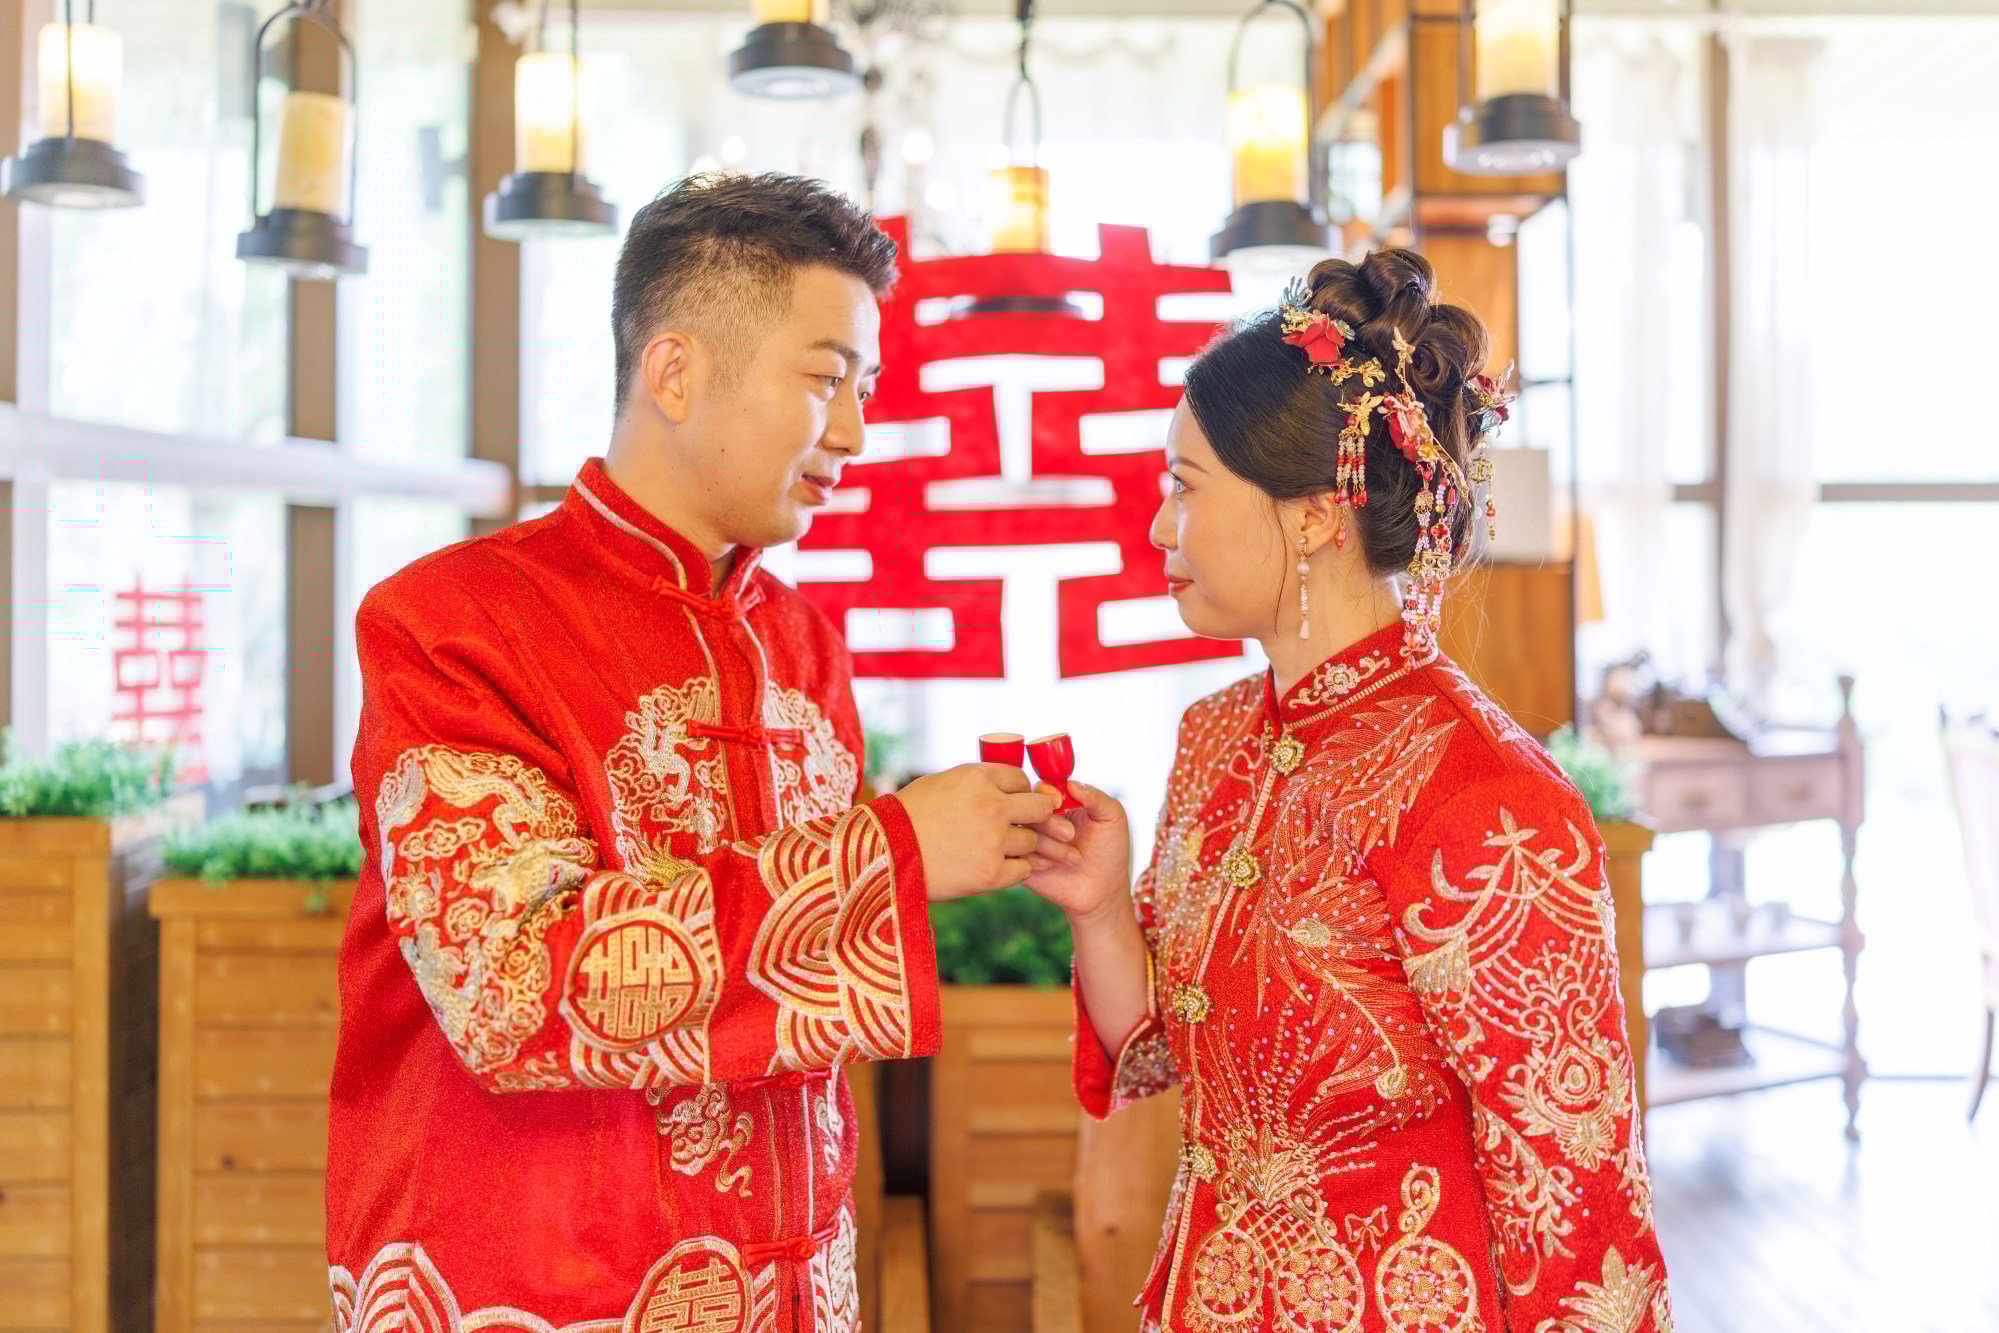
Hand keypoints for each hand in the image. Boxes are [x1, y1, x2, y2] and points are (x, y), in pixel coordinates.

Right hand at [895, 763, 1058, 901]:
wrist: (881, 855)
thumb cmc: (907, 816)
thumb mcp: (941, 783)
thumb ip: (978, 782)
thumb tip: (1013, 785)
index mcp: (978, 778)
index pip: (1021, 780)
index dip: (1019, 792)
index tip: (1011, 802)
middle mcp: (992, 806)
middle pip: (1040, 808)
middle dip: (1035, 816)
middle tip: (1024, 825)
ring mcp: (994, 841)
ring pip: (1031, 841)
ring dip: (1019, 845)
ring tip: (993, 849)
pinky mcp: (991, 874)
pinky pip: (1022, 870)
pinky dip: (1013, 870)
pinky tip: (993, 866)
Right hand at [1022, 781, 1131, 923]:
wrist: (1103, 892)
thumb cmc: (1110, 853)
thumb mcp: (1113, 819)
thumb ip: (1097, 797)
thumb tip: (1072, 783)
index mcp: (1061, 805)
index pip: (1042, 788)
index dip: (1047, 793)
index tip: (1060, 802)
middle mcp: (1041, 820)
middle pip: (1026, 807)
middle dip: (1049, 820)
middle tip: (1071, 835)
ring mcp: (1030, 841)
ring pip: (1020, 830)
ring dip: (1046, 842)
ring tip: (1072, 858)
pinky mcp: (1022, 862)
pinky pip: (1014, 854)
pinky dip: (1034, 858)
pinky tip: (1052, 867)